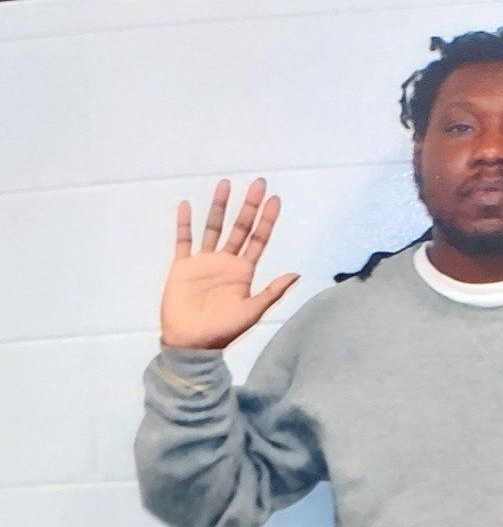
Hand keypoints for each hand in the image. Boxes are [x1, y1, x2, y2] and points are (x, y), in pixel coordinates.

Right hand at [159, 177, 299, 350]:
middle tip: (258, 183)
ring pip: (213, 228)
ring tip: (225, 184)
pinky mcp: (183, 266)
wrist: (192, 343)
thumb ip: (272, 292)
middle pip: (239, 228)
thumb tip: (296, 275)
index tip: (274, 200)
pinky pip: (184, 241)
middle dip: (248, 206)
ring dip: (219, 207)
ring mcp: (204, 262)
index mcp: (243, 272)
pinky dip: (184, 224)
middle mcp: (225, 262)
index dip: (266, 221)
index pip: (258, 240)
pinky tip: (187, 205)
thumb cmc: (223, 331)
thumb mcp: (252, 312)